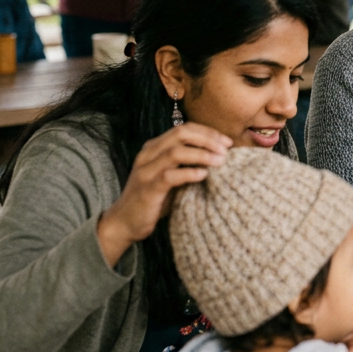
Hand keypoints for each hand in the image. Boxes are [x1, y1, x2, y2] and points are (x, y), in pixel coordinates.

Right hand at [95, 123, 230, 266]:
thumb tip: (219, 156)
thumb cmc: (154, 199)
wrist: (125, 223)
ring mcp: (146, 171)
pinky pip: (170, 176)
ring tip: (220, 161)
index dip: (208, 132)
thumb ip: (188, 164)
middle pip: (181, 134)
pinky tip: (204, 176)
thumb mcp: (172, 177)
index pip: (184, 129)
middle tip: (226, 149)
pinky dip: (189, 173)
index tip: (227, 142)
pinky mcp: (147, 188)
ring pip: (176, 152)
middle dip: (207, 139)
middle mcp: (148, 154)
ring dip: (202, 154)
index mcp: (154, 147)